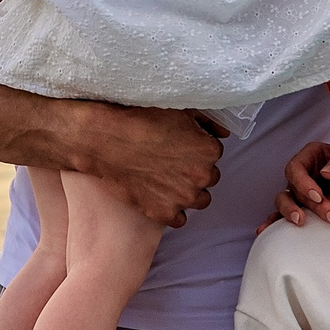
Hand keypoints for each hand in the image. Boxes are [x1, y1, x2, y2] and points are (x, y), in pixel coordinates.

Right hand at [79, 103, 224, 225]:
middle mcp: (202, 176)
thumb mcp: (180, 109)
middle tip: (172, 162)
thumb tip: (223, 132)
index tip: (181, 147)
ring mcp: (183, 198)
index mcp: (209, 150)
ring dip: (187, 192)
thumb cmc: (141, 120)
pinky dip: (172, 210)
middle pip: (208, 178)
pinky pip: (179, 219)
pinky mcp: (164, 213)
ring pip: (198, 201)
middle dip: (194, 171)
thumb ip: (208, 121)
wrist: (106, 140)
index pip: (214, 153)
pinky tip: (159, 196)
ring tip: (167, 180)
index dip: (197, 150)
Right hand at [266, 139, 329, 230]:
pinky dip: (274, 223)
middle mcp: (302, 174)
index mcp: (311, 156)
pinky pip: (282, 215)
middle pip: (294, 189)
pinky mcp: (303, 207)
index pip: (296, 168)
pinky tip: (266, 231)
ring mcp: (299, 192)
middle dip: (311, 205)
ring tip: (301, 222)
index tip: (319, 196)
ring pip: (283, 201)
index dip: (303, 183)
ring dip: (289, 213)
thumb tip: (326, 172)